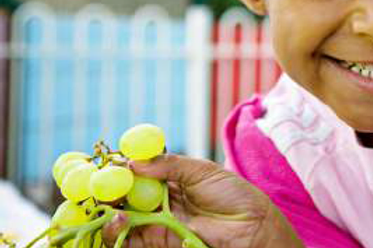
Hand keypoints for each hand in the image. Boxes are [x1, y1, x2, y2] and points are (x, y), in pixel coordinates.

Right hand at [102, 154, 302, 247]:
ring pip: (121, 217)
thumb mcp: (201, 170)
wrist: (252, 226)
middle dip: (104, 190)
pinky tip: (117, 220)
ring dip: (107, 211)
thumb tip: (132, 161)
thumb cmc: (233, 194)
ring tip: (106, 205)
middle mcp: (158, 199)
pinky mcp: (160, 241)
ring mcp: (157, 221)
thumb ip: (168, 164)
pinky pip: (131, 239)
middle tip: (91, 186)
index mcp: (168, 177)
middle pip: (122, 195)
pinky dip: (118, 231)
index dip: (116, 168)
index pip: (135, 171)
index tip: (99, 164)